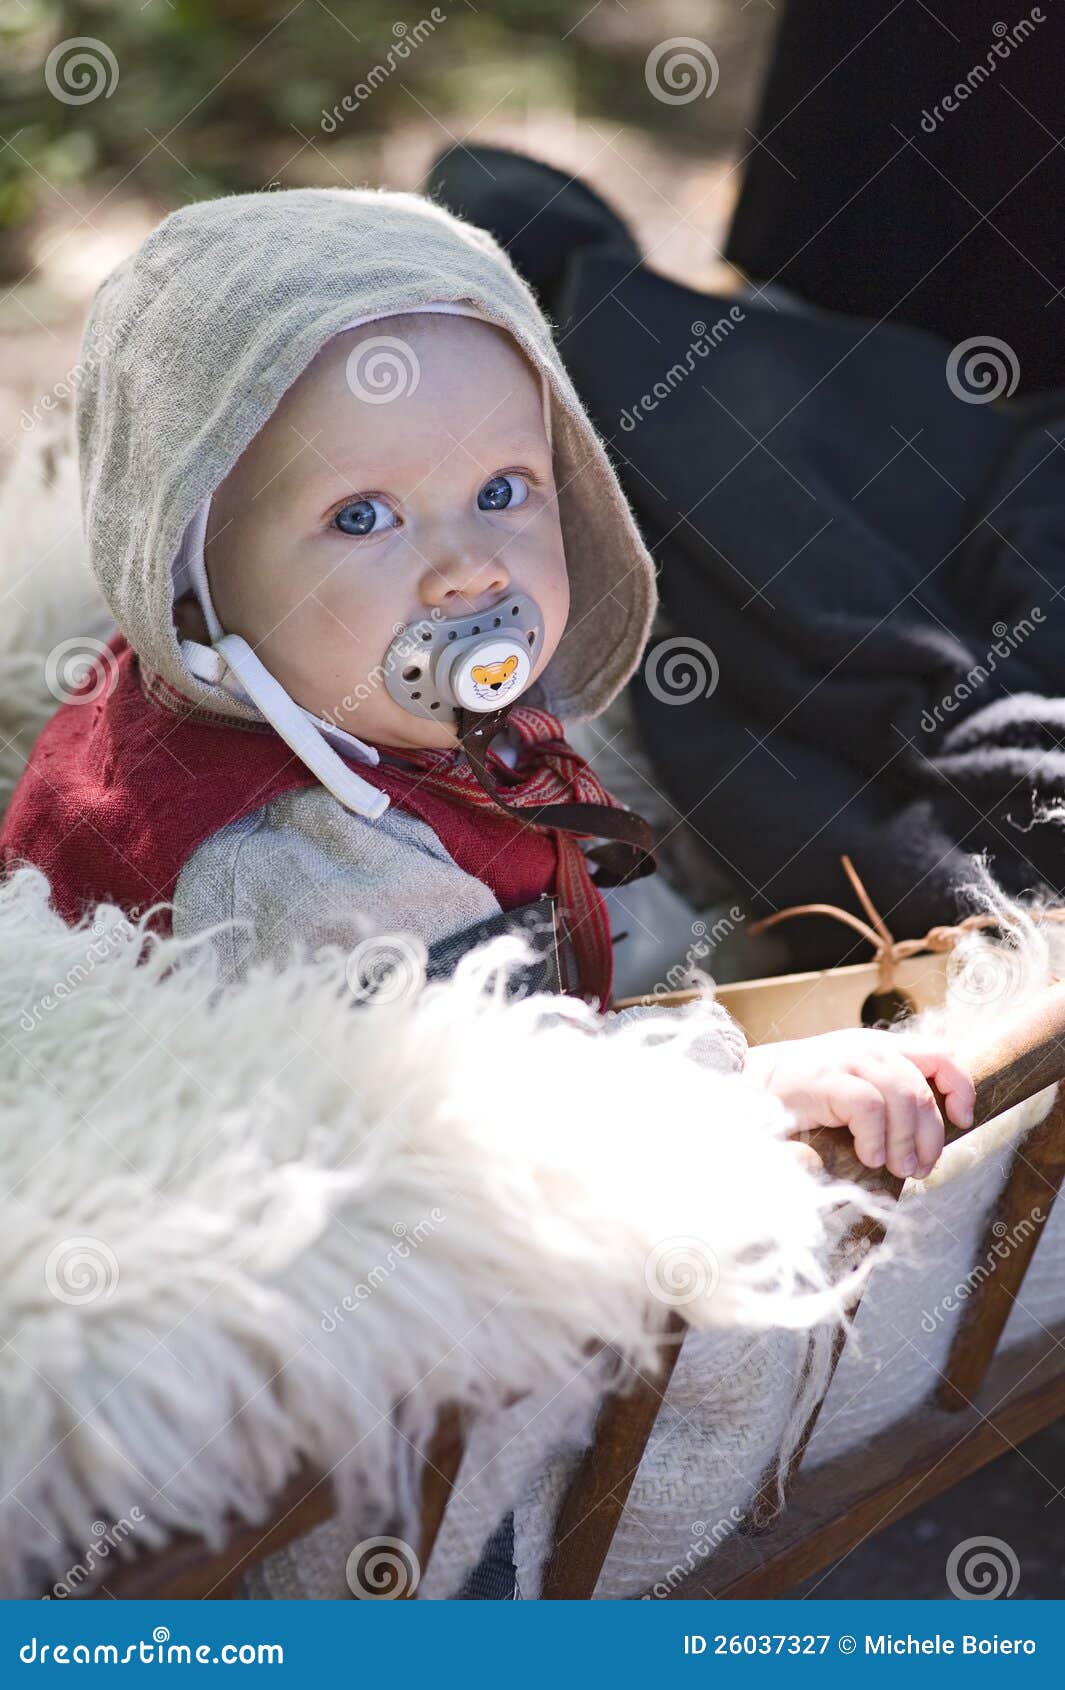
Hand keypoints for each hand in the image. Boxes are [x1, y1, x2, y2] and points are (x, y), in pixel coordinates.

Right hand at [744, 1028, 974, 1179]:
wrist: (746, 1095)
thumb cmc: (802, 1105)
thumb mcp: (853, 1098)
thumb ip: (887, 1103)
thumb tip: (927, 1140)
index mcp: (879, 1048)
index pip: (941, 1054)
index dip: (959, 1088)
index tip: (961, 1122)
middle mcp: (867, 1047)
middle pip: (924, 1087)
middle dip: (930, 1135)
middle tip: (919, 1169)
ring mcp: (845, 1059)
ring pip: (903, 1096)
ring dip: (905, 1141)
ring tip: (895, 1168)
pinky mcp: (824, 1078)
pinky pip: (869, 1107)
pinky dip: (875, 1139)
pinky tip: (865, 1157)